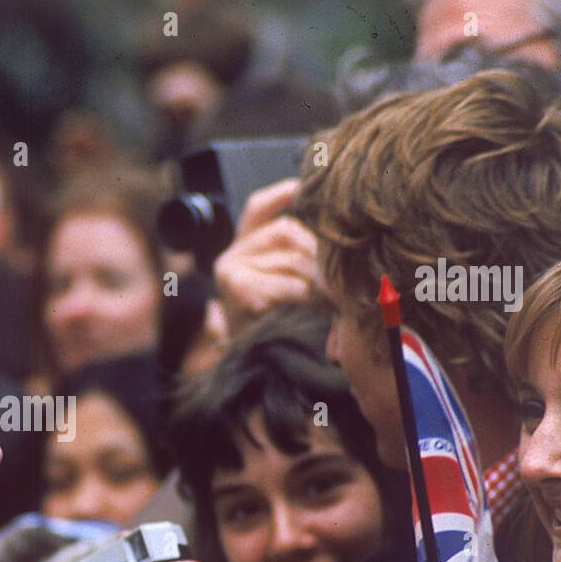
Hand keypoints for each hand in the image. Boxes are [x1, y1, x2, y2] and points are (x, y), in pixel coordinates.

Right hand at [212, 178, 319, 333]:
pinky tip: (303, 312)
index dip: (280, 196)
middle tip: (331, 282)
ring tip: (321, 302)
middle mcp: (229, 258)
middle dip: (315, 254)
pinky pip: (287, 282)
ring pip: (291, 257)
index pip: (258, 210)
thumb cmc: (275, 330)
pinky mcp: (238, 289)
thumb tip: (329, 235)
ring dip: (314, 281)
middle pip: (286, 231)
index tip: (300, 187)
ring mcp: (230, 272)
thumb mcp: (288, 287)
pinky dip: (304, 299)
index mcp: (241, 253)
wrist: (254, 374)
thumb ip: (298, 257)